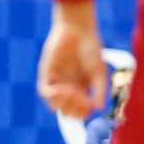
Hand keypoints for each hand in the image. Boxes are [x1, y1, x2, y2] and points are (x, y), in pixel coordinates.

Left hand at [37, 1, 106, 118]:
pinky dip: (54, 95)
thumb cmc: (91, 48)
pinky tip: (63, 89)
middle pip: (65, 111)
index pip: (78, 111)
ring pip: (53, 105)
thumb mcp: (99, 72)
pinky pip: (45, 91)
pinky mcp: (46, 73)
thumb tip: (98, 108)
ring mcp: (56, 81)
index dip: (82, 113)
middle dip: (74, 111)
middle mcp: (67, 87)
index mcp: (81, 88)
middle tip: (82, 100)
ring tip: (73, 92)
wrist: (78, 30)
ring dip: (64, 104)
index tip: (89, 106)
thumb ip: (99, 91)